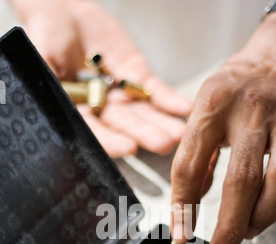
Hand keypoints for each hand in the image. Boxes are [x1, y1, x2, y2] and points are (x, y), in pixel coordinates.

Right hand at [11, 0, 191, 157]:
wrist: (64, 13)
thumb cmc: (46, 38)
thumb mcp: (41, 62)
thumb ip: (48, 85)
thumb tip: (52, 108)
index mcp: (77, 113)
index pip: (94, 133)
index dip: (110, 141)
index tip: (128, 148)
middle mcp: (102, 111)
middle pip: (125, 126)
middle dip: (144, 134)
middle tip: (163, 143)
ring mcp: (122, 96)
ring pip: (144, 113)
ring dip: (162, 123)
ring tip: (179, 132)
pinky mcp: (138, 79)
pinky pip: (156, 92)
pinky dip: (170, 100)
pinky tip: (184, 108)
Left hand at [170, 12, 275, 243]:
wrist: (275, 58)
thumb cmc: (232, 91)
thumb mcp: (201, 114)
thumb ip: (195, 158)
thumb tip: (188, 208)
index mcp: (212, 105)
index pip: (189, 165)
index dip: (182, 206)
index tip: (182, 235)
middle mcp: (250, 111)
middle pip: (241, 179)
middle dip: (229, 225)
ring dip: (263, 216)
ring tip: (247, 232)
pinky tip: (270, 213)